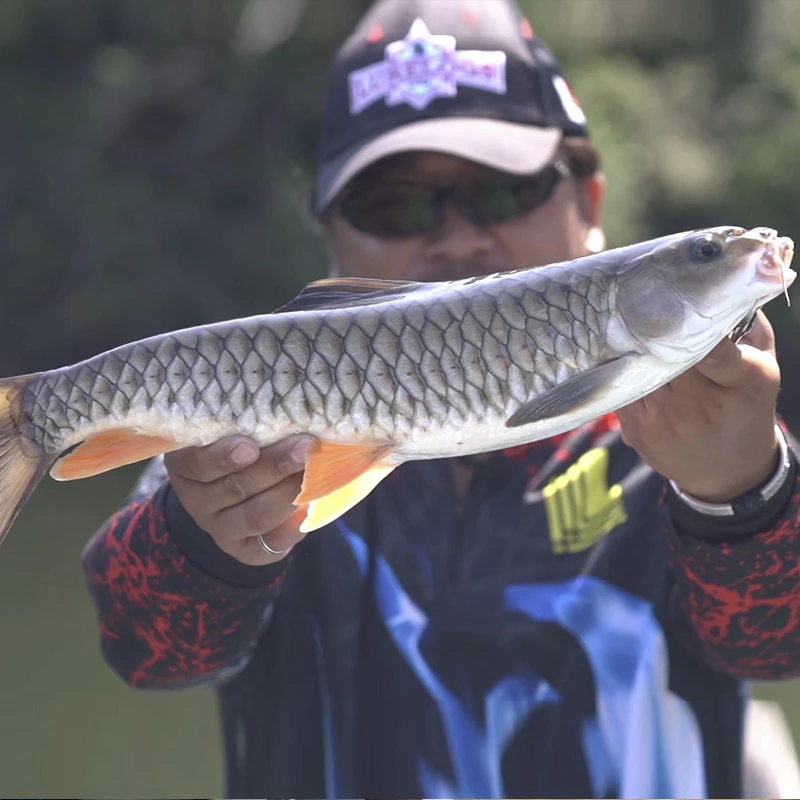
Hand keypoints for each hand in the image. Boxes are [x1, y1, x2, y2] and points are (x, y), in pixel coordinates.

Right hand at [164, 434, 311, 564]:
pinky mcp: (245, 550)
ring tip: (312, 472)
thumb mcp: (232, 430)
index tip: (250, 446)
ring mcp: (221, 529)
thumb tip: (287, 410)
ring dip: (287, 493)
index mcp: (186, 467)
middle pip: (235, 487)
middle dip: (274, 467)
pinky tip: (309, 508)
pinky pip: (270, 544)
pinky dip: (292, 527)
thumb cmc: (239, 444)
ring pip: (255, 515)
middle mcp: (198, 502)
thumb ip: (249, 422)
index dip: (223, 457)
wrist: (237, 495)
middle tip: (303, 448)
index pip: (196, 464)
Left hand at [617, 310, 781, 502]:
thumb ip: (747, 324)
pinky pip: (621, 387)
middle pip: (668, 354)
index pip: (717, 354)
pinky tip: (625, 357)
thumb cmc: (747, 406)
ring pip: (639, 368)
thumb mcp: (762, 365)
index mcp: (743, 384)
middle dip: (658, 328)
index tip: (686, 306)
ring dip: (634, 346)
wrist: (728, 471)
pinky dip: (622, 369)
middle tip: (648, 303)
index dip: (699, 330)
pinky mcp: (638, 432)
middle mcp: (700, 406)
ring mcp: (665, 422)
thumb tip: (727, 279)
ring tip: (630, 326)